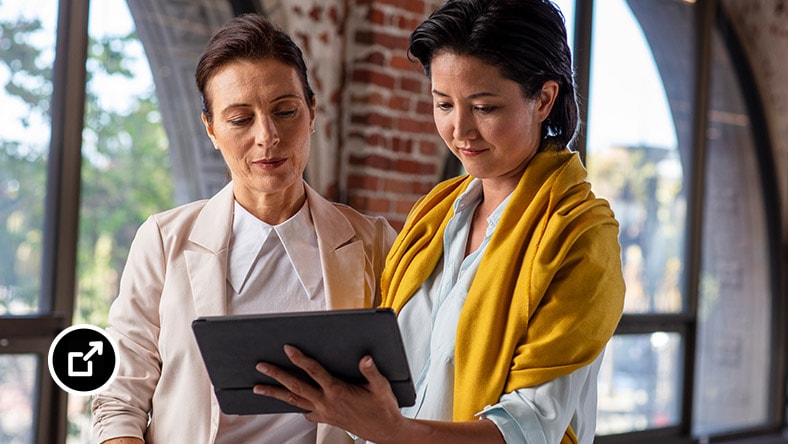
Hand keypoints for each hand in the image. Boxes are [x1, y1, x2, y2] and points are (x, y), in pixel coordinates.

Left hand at [254, 345, 406, 442]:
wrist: (384, 431)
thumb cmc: (383, 409)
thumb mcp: (380, 387)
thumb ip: (371, 372)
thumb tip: (365, 358)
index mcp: (338, 391)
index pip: (314, 371)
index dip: (300, 359)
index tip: (288, 349)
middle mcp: (326, 403)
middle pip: (296, 386)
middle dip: (277, 375)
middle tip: (262, 366)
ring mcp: (323, 412)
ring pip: (294, 401)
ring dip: (275, 393)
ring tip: (259, 388)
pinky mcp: (325, 418)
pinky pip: (305, 412)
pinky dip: (295, 406)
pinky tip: (289, 402)